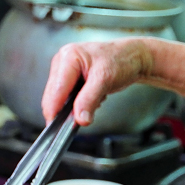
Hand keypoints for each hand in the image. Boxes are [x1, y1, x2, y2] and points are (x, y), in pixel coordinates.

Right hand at [43, 38, 158, 125]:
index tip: (56, 127)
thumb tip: (79, 118)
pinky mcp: (69, 78)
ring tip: (94, 97)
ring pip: (59, 98)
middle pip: (53, 95)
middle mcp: (62, 62)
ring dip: (73, 106)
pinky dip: (78, 103)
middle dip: (65, 109)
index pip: (56, 90)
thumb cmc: (121, 60)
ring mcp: (64, 70)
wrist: (132, 57)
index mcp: (68, 57)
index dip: (54, 110)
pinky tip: (92, 96)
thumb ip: (89, 100)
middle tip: (82, 118)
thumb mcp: (106, 80)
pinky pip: (67, 97)